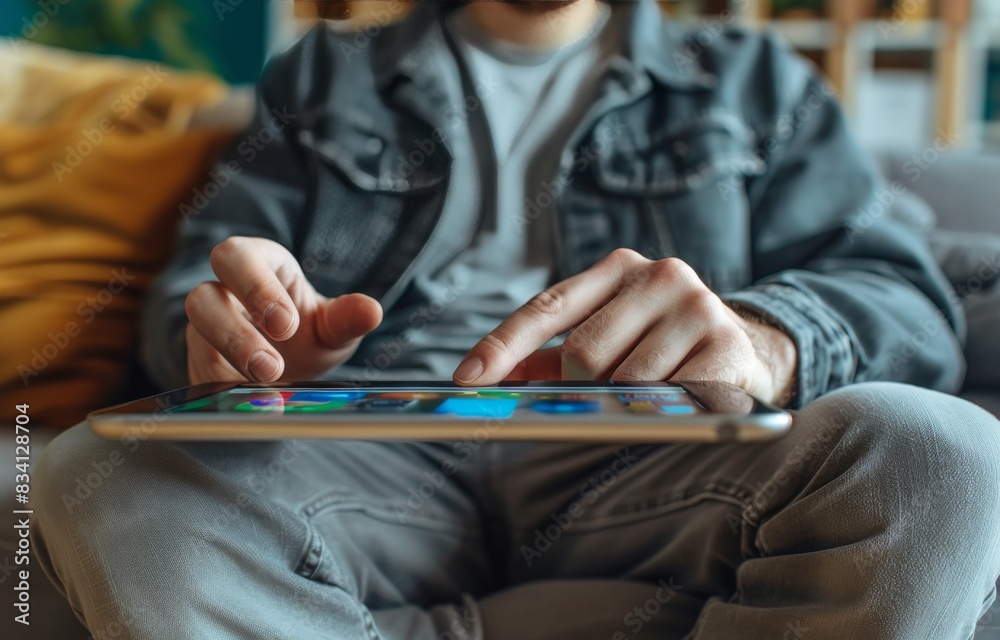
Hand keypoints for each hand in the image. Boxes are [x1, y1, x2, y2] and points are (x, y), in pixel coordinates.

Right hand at [184, 237, 381, 384]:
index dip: (256, 289)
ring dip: (230, 363)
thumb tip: (372, 311)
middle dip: (235, 332)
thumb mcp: (332, 328)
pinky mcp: (199, 363)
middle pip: (201, 295)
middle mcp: (222, 292)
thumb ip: (347, 318)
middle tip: (272, 366)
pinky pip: (198, 373)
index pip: (239, 258)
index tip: (286, 325)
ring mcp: (205, 329)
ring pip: (195, 336)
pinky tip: (250, 402)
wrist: (290, 373)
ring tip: (268, 382)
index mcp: (257, 265)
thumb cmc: (308, 335)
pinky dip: (222, 390)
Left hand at [453, 249, 797, 406]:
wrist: (748, 349)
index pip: (546, 308)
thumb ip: (552, 356)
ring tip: (650, 398)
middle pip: (581, 353)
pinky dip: (659, 413)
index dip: (502, 346)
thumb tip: (492, 382)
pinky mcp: (725, 344)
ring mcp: (695, 305)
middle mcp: (658, 275)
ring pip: (624, 382)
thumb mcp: (610, 337)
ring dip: (625, 405)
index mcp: (617, 269)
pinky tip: (677, 404)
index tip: (467, 380)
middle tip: (603, 397)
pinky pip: (667, 399)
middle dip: (580, 388)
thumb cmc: (661, 346)